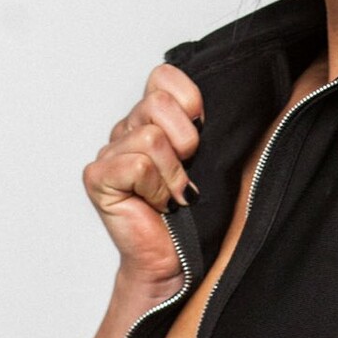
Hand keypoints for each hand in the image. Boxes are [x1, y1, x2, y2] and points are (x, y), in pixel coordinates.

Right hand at [84, 66, 202, 289]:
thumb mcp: (213, 159)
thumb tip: (239, 101)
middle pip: (157, 102)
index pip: (163, 76)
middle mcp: (127, 130)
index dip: (188, 100)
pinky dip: (157, 189)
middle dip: (186, 141)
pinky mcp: (98, 177)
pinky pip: (137, 165)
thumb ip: (211, 125)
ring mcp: (109, 153)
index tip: (202, 132)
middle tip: (188, 170)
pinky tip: (157, 205)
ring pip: (151, 138)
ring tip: (173, 194)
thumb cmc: (197, 214)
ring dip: (173, 173)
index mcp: (152, 118)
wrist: (178, 261)